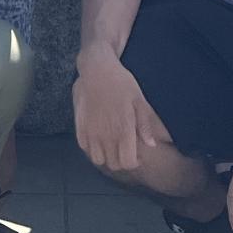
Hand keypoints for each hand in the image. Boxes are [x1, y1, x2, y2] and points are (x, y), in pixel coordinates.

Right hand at [73, 54, 168, 174]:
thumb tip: (152, 144)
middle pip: (114, 164)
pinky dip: (92, 148)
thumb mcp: (139, 100)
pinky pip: (85, 148)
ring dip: (106, 156)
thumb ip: (145, 125)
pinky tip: (99, 137)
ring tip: (111, 145)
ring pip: (98, 159)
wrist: (97, 68)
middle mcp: (106, 135)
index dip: (134, 162)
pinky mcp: (80, 127)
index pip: (128, 163)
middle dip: (121, 161)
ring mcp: (91, 132)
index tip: (136, 154)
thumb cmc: (121, 83)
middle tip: (124, 149)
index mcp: (123, 130)